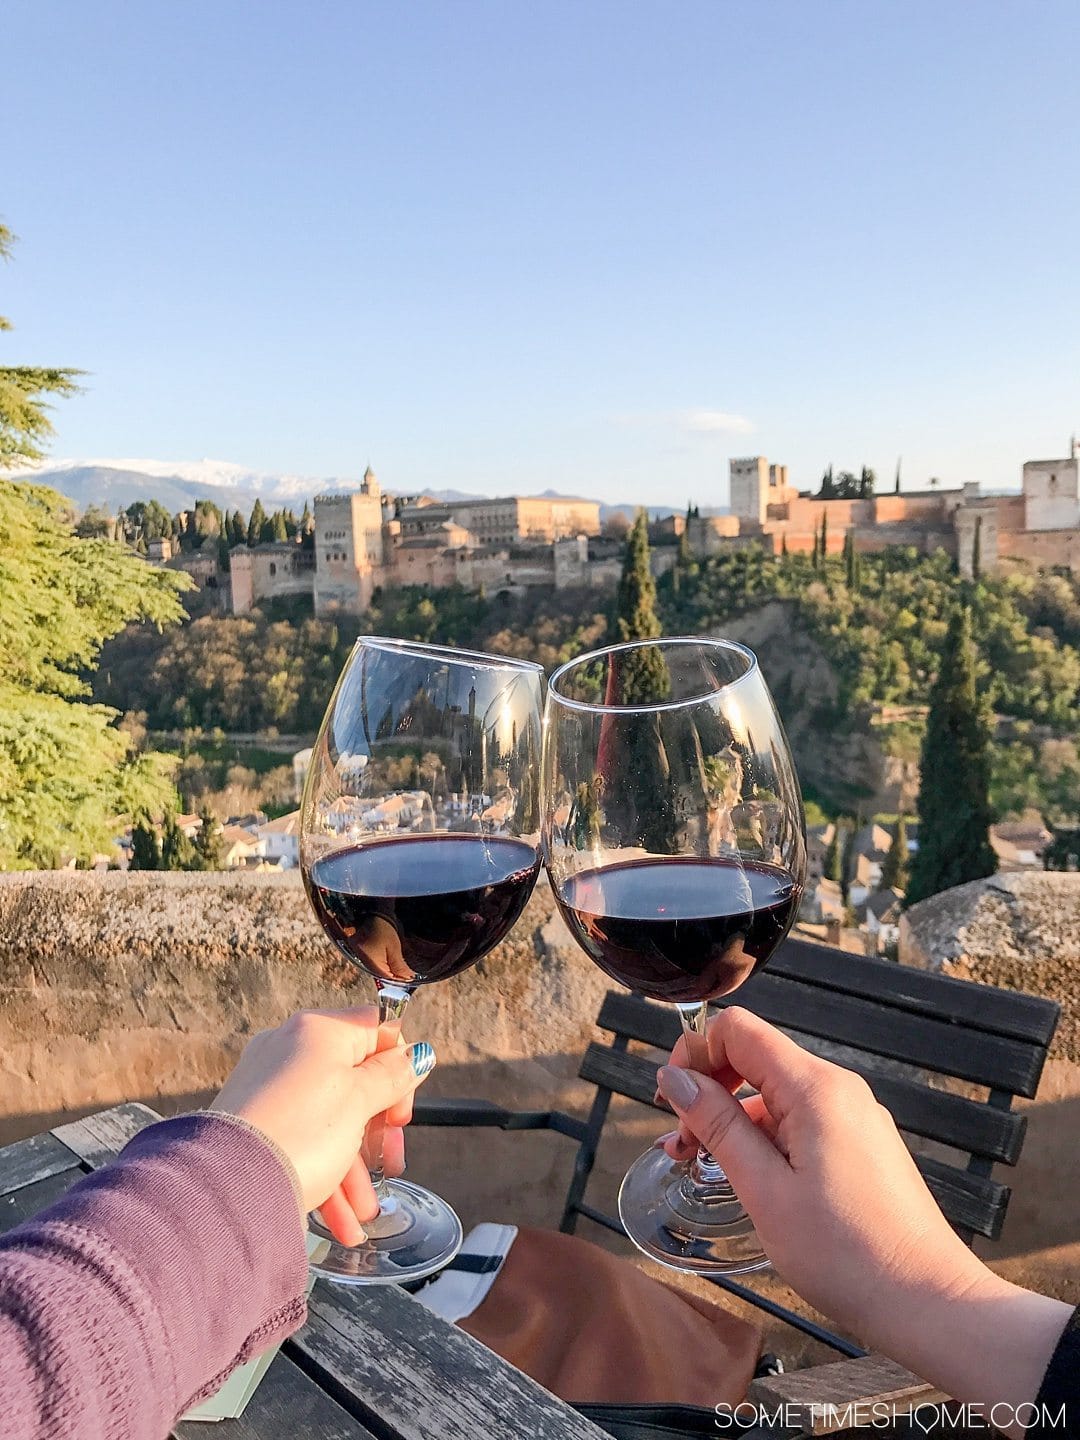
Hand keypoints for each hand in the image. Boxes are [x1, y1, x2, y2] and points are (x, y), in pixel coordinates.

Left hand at [212, 1007, 435, 1245]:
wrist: (228, 1187)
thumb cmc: (300, 1135)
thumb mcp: (361, 1102)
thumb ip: (393, 1076)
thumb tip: (417, 1054)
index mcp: (319, 1031)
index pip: (376, 1030)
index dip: (398, 1068)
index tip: (400, 1111)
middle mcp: (291, 1051)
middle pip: (354, 1081)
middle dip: (377, 1133)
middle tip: (391, 1163)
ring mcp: (269, 1088)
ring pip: (329, 1120)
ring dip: (354, 1168)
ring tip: (364, 1212)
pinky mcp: (254, 1123)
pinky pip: (302, 1141)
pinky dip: (325, 1175)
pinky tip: (342, 1220)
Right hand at [655, 1009, 1069, 1427]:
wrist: (929, 1302)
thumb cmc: (844, 1252)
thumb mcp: (765, 1190)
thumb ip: (718, 1125)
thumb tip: (674, 1076)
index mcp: (814, 1088)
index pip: (739, 1029)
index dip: (695, 1052)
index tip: (669, 1101)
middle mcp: (838, 1088)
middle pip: (756, 1058)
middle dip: (709, 1090)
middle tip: (680, 1146)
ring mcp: (855, 1115)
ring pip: (776, 1093)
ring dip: (733, 1119)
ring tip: (701, 1166)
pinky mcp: (863, 1143)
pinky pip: (801, 1119)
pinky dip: (765, 1137)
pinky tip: (748, 1177)